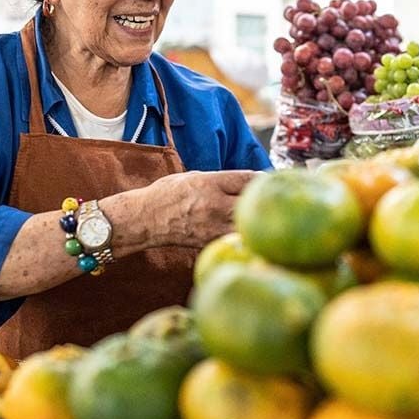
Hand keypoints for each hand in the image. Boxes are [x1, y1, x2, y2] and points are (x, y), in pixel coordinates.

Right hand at [106, 170, 260, 252]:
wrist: (146, 218)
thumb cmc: (171, 193)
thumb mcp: (197, 175)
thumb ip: (225, 179)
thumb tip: (254, 181)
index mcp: (210, 184)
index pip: (248, 179)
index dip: (264, 178)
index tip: (272, 179)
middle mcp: (214, 205)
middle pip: (253, 202)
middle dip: (265, 198)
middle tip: (272, 196)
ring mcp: (213, 227)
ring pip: (247, 223)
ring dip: (257, 218)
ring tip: (263, 213)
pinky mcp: (211, 243)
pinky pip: (235, 237)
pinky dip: (244, 232)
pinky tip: (248, 228)